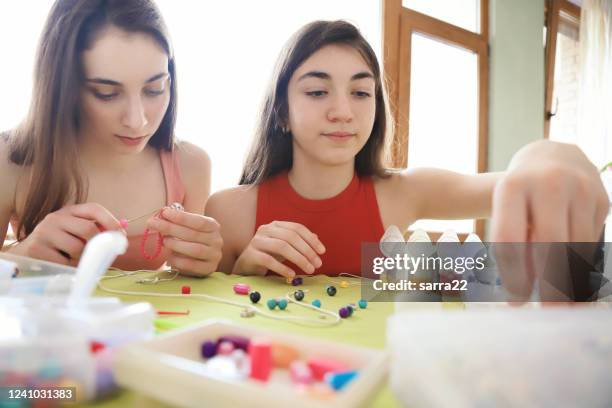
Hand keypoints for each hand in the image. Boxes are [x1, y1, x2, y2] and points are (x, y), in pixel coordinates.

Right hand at [9, 203, 123, 264]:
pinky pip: (65, 262)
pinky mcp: (36, 248)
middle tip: (98, 254)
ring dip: (81, 259)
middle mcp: (55, 217)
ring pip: (78, 248)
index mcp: (68, 211)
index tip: (121, 235)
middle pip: (89, 229)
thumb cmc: (57, 245)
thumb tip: (121, 235)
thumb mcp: (74, 234)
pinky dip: (68, 266)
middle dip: (98, 245)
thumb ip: (95, 231)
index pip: (94, 208)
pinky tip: (60, 263)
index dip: (111, 221)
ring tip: (72, 258)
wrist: (25, 255)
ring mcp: (44, 232)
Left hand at [147, 207, 222, 276]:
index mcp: (213, 226)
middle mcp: (216, 240)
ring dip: (175, 244)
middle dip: (171, 228)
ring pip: (194, 249)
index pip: (198, 221)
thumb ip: (177, 222)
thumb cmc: (191, 238)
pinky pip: (192, 265)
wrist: (201, 258)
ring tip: (163, 241)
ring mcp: (214, 256)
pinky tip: (169, 257)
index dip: (181, 217)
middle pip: (193, 234)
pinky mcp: (208, 269)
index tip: (164, 213)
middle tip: (153, 224)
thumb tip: (161, 215)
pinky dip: (178, 260)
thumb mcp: (188, 227)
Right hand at [232, 221, 325, 277]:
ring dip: (298, 259)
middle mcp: (265, 230)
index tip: (322, 252)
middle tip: (318, 264)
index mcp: (276, 225)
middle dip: (307, 250)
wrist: (246, 266)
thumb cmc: (268, 255)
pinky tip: (291, 274)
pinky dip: (282, 268)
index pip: (297, 228)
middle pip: (290, 237)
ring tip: (309, 269)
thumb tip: (317, 238)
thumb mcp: (286, 248)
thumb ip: (299, 242)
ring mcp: (256, 241)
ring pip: (281, 247)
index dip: (311, 239)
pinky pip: (268, 260)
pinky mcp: (250, 255)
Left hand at [491, 141, 608, 299]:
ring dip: (569, 279)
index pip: (509, 238)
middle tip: (546, 310)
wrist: (553, 158)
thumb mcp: (505, 208)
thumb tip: (522, 291)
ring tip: (561, 302)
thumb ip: (512, 242)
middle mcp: (548, 183)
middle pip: (549, 244)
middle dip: (548, 283)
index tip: (516, 301)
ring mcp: (580, 188)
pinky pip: (592, 241)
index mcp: (513, 186)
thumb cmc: (521, 192)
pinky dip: (582, 265)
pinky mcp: (602, 199)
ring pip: (576, 245)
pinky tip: (573, 280)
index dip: (513, 274)